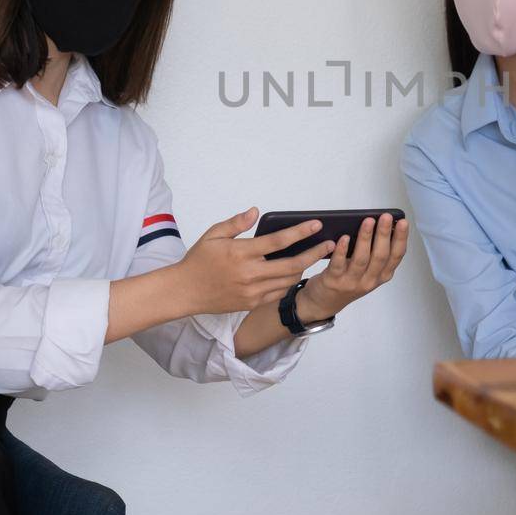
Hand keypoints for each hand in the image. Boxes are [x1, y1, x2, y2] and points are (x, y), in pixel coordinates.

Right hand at [168, 207, 334, 316]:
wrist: (185, 291)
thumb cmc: (199, 260)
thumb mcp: (213, 234)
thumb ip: (236, 223)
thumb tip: (256, 211)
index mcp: (241, 253)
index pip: (278, 241)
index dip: (301, 232)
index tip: (316, 225)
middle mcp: (250, 274)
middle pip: (292, 264)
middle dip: (315, 253)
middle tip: (330, 244)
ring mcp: (253, 291)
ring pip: (289, 280)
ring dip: (304, 268)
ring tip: (313, 256)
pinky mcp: (252, 303)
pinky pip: (278, 292)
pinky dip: (289, 281)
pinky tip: (293, 272)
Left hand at [298, 212, 408, 318]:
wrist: (325, 302)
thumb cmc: (348, 280)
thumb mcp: (367, 271)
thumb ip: (374, 253)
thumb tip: (378, 225)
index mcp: (382, 275)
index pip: (396, 256)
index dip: (401, 239)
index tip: (402, 222)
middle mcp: (370, 281)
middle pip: (380, 256)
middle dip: (384, 234)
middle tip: (385, 217)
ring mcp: (352, 282)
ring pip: (362, 259)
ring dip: (365, 238)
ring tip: (368, 221)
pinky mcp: (334, 281)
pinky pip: (338, 264)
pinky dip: (342, 250)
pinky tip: (344, 237)